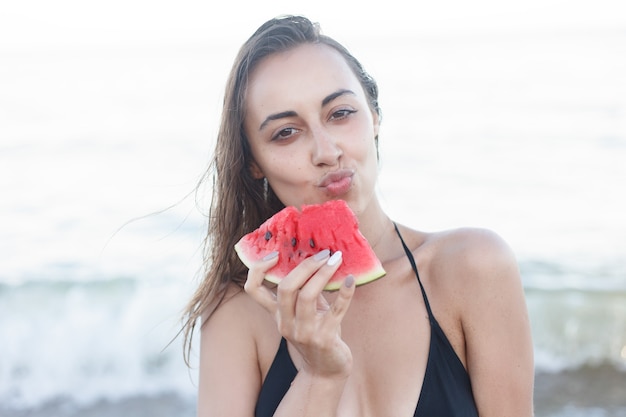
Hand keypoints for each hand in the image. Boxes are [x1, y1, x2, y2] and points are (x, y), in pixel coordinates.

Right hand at [244, 249, 355, 378]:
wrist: (326, 372)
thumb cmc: (316, 335)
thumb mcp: (304, 313)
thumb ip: (304, 290)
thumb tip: (315, 258)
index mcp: (277, 314)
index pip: (253, 290)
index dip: (258, 269)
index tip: (274, 253)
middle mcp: (286, 323)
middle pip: (286, 288)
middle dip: (305, 266)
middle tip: (323, 253)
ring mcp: (304, 333)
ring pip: (307, 297)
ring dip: (323, 274)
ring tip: (336, 260)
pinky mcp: (325, 339)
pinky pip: (335, 311)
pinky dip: (344, 293)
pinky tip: (350, 280)